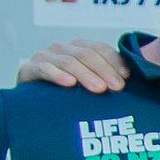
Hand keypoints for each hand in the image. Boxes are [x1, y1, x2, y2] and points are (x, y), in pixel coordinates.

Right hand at [15, 36, 130, 93]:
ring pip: (68, 61)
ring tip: (99, 89)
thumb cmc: (66, 98)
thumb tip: (131, 80)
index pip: (99, 48)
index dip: (114, 61)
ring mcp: (43, 57)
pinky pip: (43, 69)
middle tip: (117, 88)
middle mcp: (61, 49)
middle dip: (104, 70)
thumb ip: (106, 79)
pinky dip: (57, 75)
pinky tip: (69, 84)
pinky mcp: (27, 69)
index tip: (127, 78)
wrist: (32, 111)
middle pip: (86, 54)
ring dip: (85, 74)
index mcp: (77, 48)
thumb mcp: (88, 87)